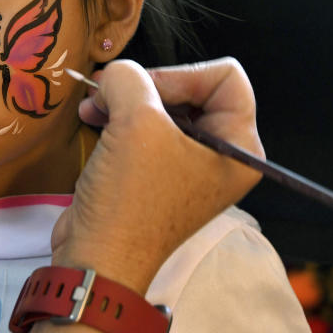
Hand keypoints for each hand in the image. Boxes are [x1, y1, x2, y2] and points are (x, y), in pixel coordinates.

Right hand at [52, 58, 262, 292]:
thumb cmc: (130, 196)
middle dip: (147, 86)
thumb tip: (116, 75)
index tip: (145, 94)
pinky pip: (145, 126)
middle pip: (193, 87)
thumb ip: (129, 77)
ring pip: (163, 103)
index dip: (181, 74)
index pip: (226, 76)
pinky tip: (92, 117)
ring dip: (126, 99)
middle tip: (110, 96)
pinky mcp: (158, 172)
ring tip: (94, 106)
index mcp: (240, 147)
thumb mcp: (135, 121)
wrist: (98, 258)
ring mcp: (189, 164)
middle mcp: (221, 154)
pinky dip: (119, 116)